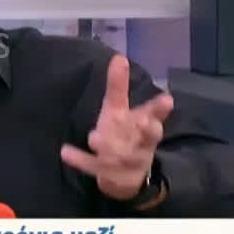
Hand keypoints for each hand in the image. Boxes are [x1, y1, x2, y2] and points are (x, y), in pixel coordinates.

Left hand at [60, 55, 173, 200]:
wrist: (127, 176)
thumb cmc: (125, 134)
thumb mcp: (119, 109)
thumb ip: (119, 87)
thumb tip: (119, 57)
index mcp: (142, 123)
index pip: (154, 114)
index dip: (160, 109)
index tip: (168, 100)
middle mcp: (139, 142)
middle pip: (147, 137)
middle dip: (146, 130)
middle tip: (143, 121)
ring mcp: (126, 160)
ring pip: (122, 154)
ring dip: (109, 146)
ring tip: (93, 138)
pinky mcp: (109, 173)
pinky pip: (93, 166)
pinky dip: (80, 159)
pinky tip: (65, 152)